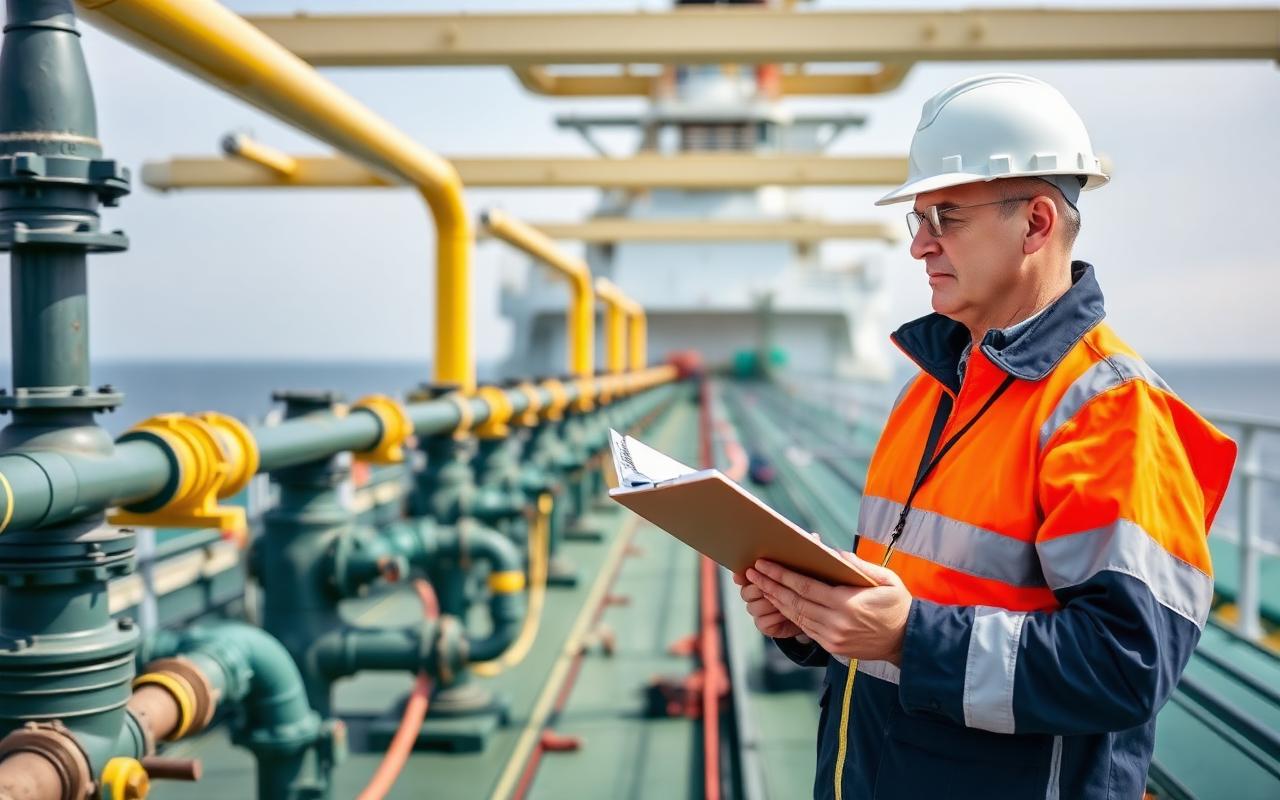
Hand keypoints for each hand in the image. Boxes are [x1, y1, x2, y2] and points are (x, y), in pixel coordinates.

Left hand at [745, 553, 911, 664]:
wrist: (907, 641)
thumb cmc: (897, 605)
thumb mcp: (886, 579)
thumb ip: (860, 565)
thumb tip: (833, 552)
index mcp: (848, 604)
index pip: (806, 587)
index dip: (782, 575)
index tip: (764, 564)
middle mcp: (836, 623)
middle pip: (794, 602)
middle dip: (770, 586)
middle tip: (752, 573)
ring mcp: (833, 638)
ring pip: (796, 617)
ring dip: (776, 601)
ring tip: (760, 586)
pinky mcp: (833, 648)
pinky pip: (805, 629)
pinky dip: (790, 615)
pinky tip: (779, 603)